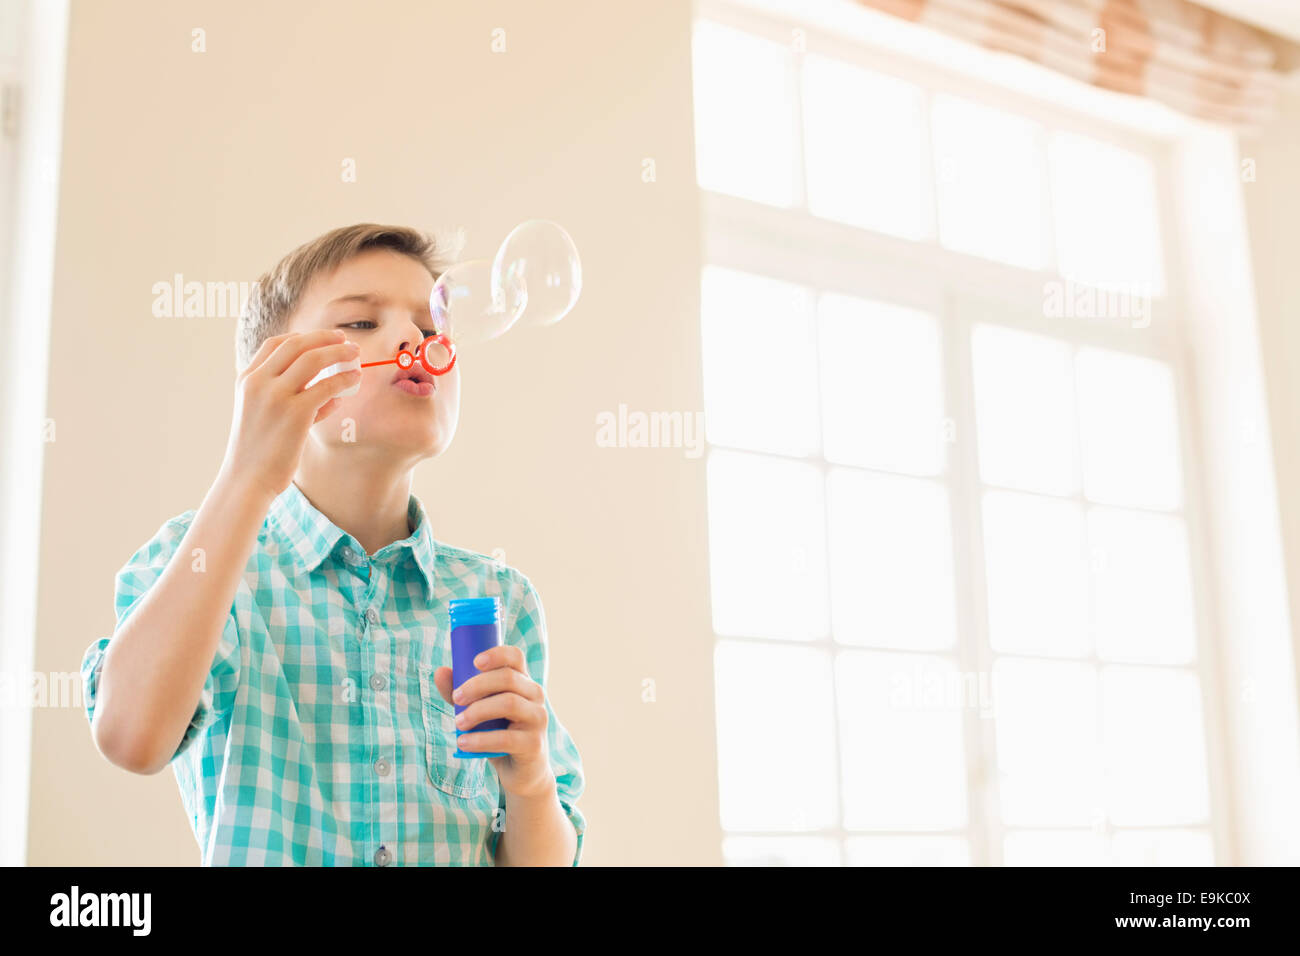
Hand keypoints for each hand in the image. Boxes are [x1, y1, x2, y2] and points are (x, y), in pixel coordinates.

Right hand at [219, 329, 361, 501]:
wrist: (247, 480)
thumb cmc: (259, 452)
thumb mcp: (265, 417)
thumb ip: (293, 400)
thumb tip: (334, 395)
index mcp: (247, 380)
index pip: (275, 344)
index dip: (302, 337)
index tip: (322, 339)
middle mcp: (258, 382)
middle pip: (296, 345)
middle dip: (324, 338)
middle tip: (345, 339)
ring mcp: (276, 396)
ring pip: (313, 360)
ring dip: (338, 353)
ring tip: (355, 353)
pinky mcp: (295, 413)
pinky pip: (326, 386)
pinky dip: (344, 378)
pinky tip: (355, 378)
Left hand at [434, 646, 553, 798]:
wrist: (522, 771)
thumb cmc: (499, 734)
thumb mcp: (479, 712)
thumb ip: (461, 693)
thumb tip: (440, 671)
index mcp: (523, 682)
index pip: (516, 657)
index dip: (497, 654)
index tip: (475, 661)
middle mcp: (535, 695)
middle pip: (508, 678)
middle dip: (477, 685)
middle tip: (456, 698)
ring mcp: (538, 719)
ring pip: (509, 703)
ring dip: (478, 711)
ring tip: (458, 723)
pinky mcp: (534, 744)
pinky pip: (506, 738)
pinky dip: (481, 739)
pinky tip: (464, 743)